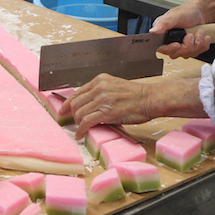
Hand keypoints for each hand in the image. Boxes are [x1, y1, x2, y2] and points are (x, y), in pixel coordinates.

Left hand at [59, 74, 204, 139]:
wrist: (150, 99)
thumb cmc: (137, 95)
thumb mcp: (115, 87)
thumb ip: (101, 92)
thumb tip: (89, 105)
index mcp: (100, 80)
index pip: (78, 92)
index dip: (68, 103)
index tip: (63, 110)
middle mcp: (99, 87)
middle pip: (76, 103)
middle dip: (72, 115)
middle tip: (74, 123)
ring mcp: (102, 99)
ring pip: (79, 113)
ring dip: (78, 123)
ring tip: (82, 129)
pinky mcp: (106, 112)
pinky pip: (86, 122)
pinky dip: (81, 130)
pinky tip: (81, 134)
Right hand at [151, 2, 210, 59]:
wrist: (201, 12)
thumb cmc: (187, 12)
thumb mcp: (175, 16)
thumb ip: (164, 23)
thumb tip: (153, 31)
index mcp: (163, 35)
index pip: (161, 49)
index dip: (170, 49)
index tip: (177, 44)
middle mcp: (171, 42)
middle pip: (176, 54)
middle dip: (187, 45)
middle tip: (190, 34)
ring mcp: (181, 47)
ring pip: (188, 54)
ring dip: (197, 43)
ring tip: (198, 32)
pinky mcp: (191, 49)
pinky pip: (198, 53)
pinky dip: (203, 44)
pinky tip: (202, 36)